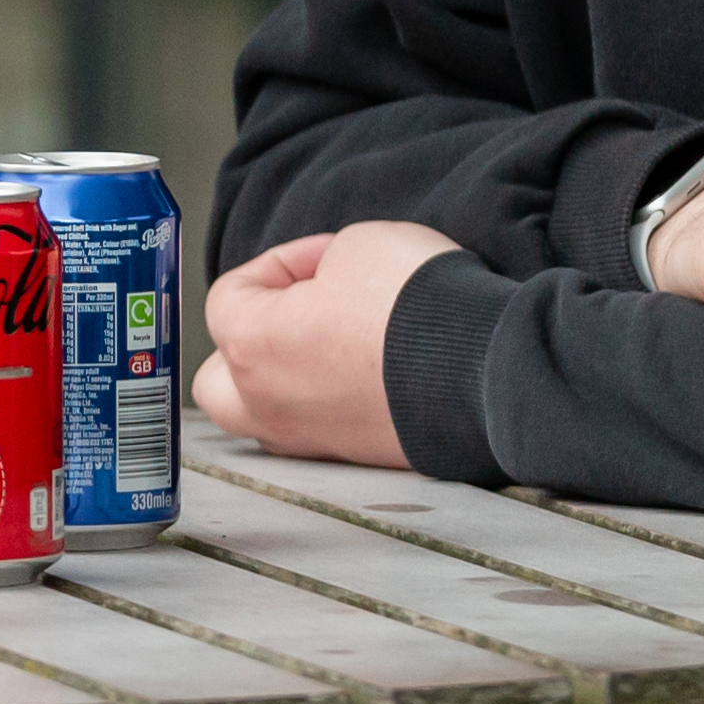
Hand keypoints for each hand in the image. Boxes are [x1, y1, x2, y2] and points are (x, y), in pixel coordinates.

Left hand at [187, 222, 460, 466]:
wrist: (485, 365)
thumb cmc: (411, 299)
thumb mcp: (356, 243)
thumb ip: (317, 265)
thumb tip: (323, 285)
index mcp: (248, 345)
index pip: (230, 295)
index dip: (279, 264)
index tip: (325, 257)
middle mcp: (267, 404)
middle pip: (218, 380)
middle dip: (245, 343)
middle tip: (295, 313)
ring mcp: (310, 440)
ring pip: (266, 415)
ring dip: (284, 379)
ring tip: (330, 347)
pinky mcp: (355, 460)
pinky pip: (317, 432)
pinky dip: (330, 404)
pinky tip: (367, 374)